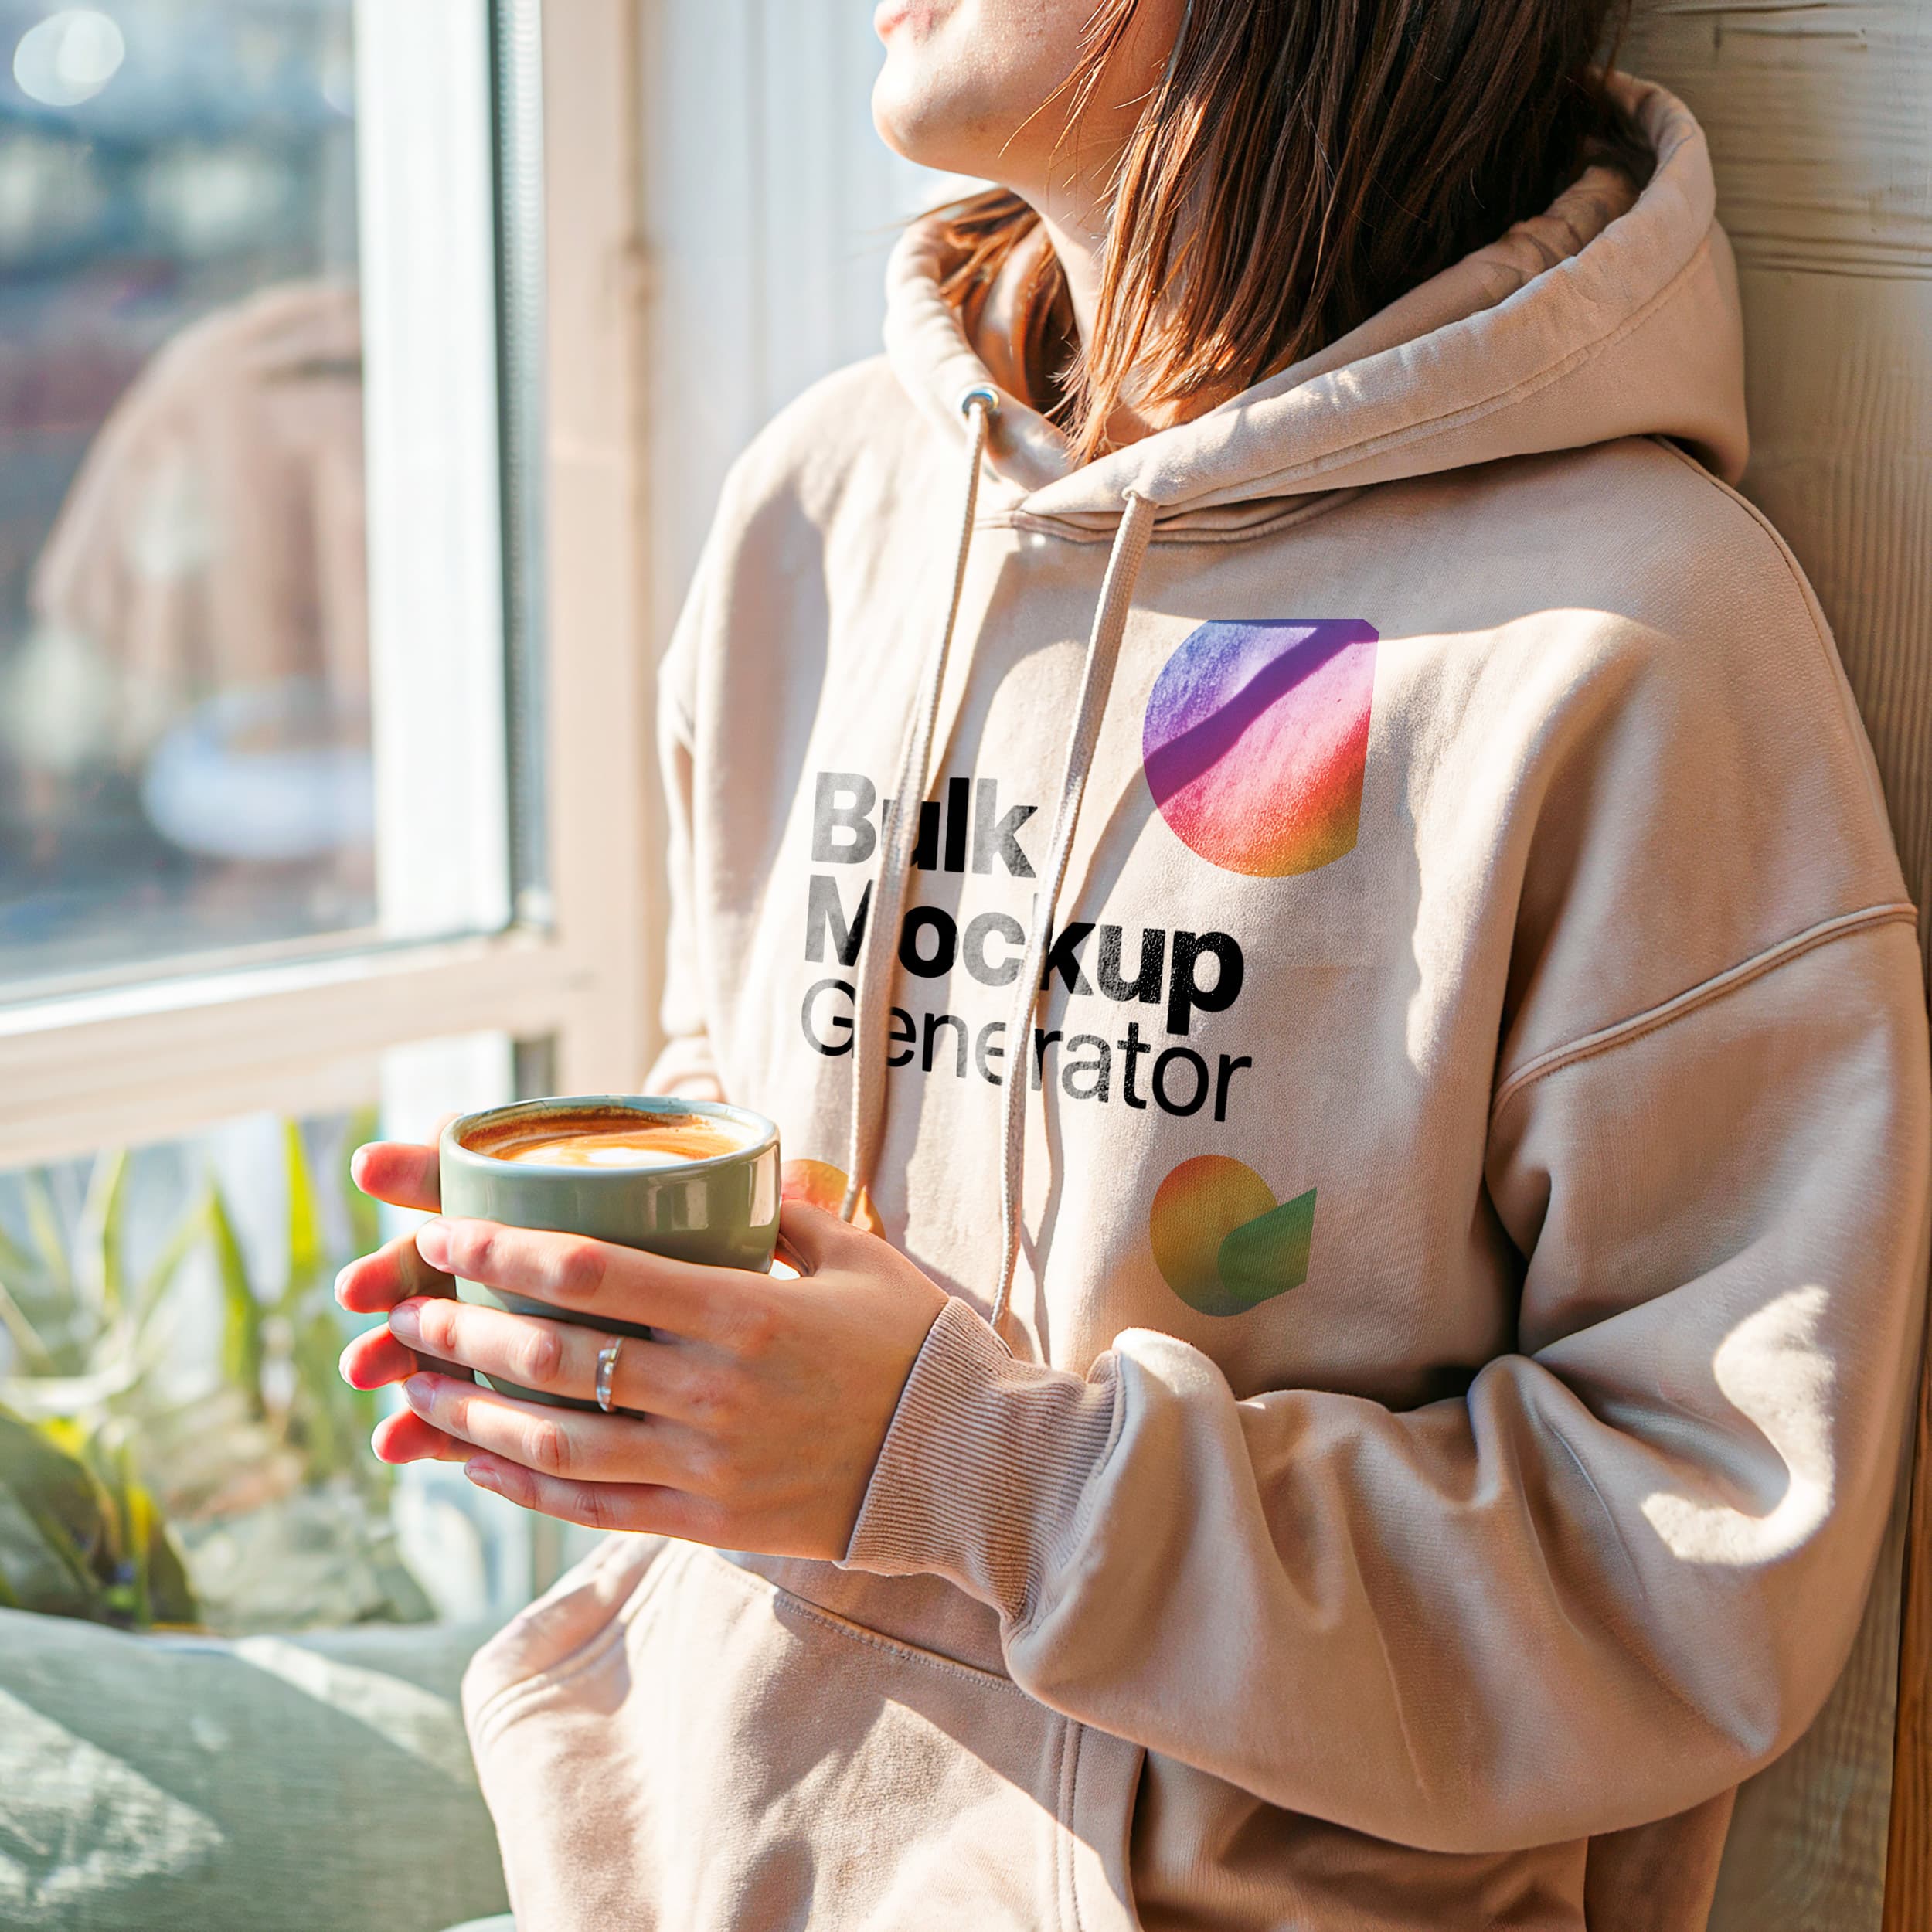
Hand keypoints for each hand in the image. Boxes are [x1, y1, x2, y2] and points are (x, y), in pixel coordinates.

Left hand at [338, 1178, 948, 1560]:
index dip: (505, 1252)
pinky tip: (475, 1465)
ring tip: (415, 1385)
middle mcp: (713, 1392)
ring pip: (556, 1442)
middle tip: (401, 1305)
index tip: (445, 1232)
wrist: (970, 1469)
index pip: (595, 1274)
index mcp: (745, 1314)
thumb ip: (786, 1215)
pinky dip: (524, 1487)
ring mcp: (707, 1466)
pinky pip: (596, 1508)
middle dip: (462, 1328)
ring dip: (471, 1413)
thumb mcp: (861, 1259)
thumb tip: (736, 1172)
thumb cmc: (921, 1349)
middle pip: (554, 1358)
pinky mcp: (709, 1524)